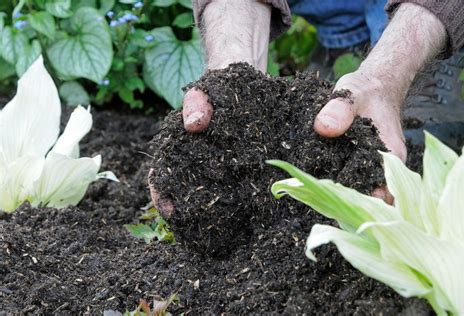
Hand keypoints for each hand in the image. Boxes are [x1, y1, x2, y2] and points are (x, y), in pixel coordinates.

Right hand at [148, 0, 271, 214]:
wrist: (245, 85)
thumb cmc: (218, 88)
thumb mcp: (205, 91)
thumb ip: (197, 103)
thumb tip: (193, 124)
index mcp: (178, 148)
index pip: (161, 175)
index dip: (161, 194)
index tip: (169, 210)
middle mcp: (194, 162)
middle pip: (182, 192)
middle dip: (185, 213)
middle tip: (194, 231)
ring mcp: (215, 167)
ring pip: (205, 194)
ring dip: (207, 212)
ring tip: (217, 231)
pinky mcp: (236, 168)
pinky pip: (230, 187)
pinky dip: (230, 202)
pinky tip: (240, 213)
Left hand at [314, 2, 446, 202]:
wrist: (372, 86)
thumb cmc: (367, 90)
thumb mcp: (351, 94)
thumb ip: (339, 110)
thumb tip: (324, 128)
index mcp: (390, 155)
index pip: (382, 193)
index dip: (361, 203)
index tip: (334, 202)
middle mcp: (385, 166)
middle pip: (369, 198)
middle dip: (346, 203)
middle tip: (316, 201)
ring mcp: (373, 166)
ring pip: (359, 191)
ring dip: (339, 195)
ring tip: (311, 195)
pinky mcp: (360, 163)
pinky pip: (350, 179)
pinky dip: (336, 182)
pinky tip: (314, 182)